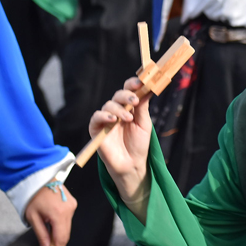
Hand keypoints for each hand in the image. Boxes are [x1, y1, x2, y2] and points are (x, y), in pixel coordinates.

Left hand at [25, 182, 76, 245]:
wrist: (39, 179)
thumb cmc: (33, 197)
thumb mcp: (33, 218)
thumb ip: (41, 234)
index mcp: (58, 214)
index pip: (61, 238)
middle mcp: (69, 210)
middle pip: (67, 233)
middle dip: (57, 241)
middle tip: (47, 245)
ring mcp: (73, 205)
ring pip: (68, 226)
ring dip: (59, 232)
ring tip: (47, 228)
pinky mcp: (73, 203)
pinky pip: (69, 218)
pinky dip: (61, 223)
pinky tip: (52, 220)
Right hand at [89, 77, 151, 200]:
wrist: (131, 163)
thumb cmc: (139, 143)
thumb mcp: (144, 124)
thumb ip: (143, 107)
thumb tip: (149, 88)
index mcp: (130, 107)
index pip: (129, 90)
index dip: (133, 84)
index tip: (140, 82)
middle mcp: (117, 110)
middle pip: (118, 95)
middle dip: (127, 95)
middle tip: (135, 101)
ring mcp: (106, 118)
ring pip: (109, 104)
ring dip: (119, 109)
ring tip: (128, 118)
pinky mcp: (96, 128)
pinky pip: (96, 117)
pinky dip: (104, 115)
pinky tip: (113, 120)